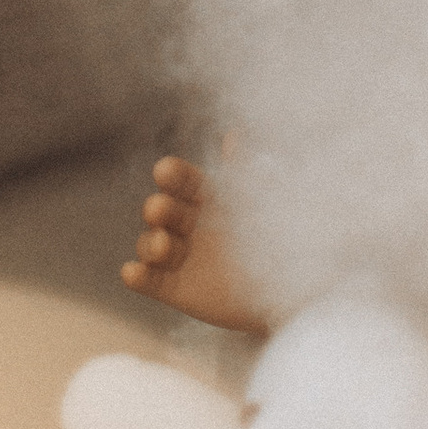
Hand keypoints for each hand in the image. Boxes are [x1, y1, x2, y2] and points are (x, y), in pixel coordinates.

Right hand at [121, 152, 269, 333]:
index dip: (172, 175)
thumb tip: (234, 135)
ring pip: (151, 244)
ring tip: (162, 246)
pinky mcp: (176, 289)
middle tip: (162, 209)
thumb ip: (248, 173)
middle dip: (158, 208)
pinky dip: (138, 276)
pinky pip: (150, 281)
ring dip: (150, 243)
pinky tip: (131, 273)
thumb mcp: (269, 202)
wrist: (296, 293)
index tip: (166, 171)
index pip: (181, 180)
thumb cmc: (284, 240)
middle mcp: (188, 223)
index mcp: (206, 197)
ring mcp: (180, 256)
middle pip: (161, 210)